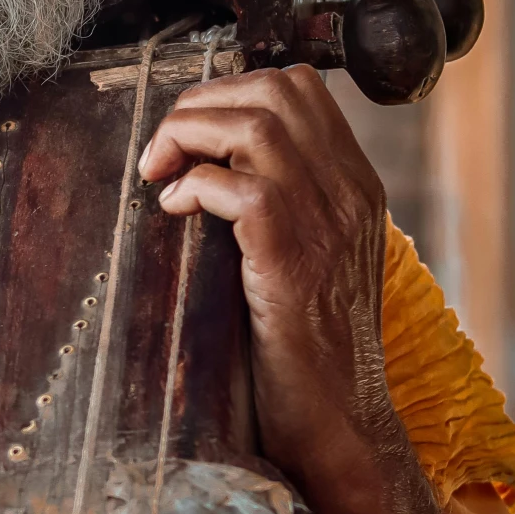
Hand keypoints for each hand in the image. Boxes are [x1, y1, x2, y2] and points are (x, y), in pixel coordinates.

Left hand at [139, 64, 514, 513]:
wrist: (340, 426)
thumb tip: (208, 181)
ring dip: (189, 132)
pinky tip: (171, 213)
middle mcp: (347, 192)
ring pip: (252, 119)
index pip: (301, 88)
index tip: (190, 128)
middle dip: (204, 100)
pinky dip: (189, 185)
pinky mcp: (288, 252)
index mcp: (356, 189)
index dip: (235, 89)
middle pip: (276, 87)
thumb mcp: (303, 270)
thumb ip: (276, 217)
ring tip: (158, 172)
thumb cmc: (309, 361)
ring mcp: (322, 218)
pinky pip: (230, 183)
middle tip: (163, 147)